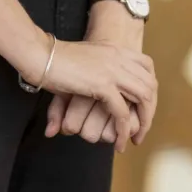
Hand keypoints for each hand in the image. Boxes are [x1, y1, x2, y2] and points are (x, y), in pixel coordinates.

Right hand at [24, 23, 156, 151]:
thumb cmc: (55, 61)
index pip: (147, 67)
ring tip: (134, 139)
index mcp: (115, 49)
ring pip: (143, 97)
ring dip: (143, 122)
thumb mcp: (81, 69)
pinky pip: (123, 113)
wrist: (41, 54)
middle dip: (150, 110)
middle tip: (141, 130)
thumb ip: (92, 86)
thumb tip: (94, 102)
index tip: (143, 109)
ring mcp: (112, 69)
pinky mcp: (103, 84)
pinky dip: (123, 131)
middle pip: (150, 84)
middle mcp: (118, 57)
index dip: (150, 89)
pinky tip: (119, 143)